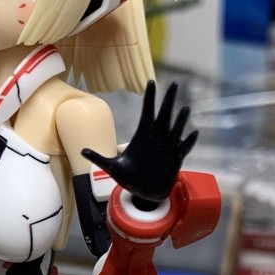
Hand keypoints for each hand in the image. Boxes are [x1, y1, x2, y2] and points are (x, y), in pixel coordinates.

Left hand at [82, 80, 197, 207]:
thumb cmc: (129, 178)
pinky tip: (193, 133)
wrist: (144, 193)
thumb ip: (99, 158)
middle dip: (168, 99)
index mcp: (143, 134)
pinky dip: (189, 141)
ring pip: (176, 129)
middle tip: (174, 84)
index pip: (147, 111)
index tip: (151, 82)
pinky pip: (184, 147)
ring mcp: (168, 146)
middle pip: (164, 113)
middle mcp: (157, 136)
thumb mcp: (113, 167)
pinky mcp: (176, 158)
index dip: (149, 97)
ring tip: (184, 109)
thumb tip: (81, 150)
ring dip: (180, 120)